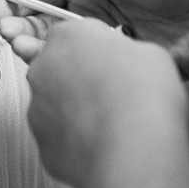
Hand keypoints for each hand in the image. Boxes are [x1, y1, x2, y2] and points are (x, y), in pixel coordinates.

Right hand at [0, 0, 188, 78]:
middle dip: (15, 25)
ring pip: (57, 49)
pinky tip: (49, 68)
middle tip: (0, 31)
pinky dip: (62, 70)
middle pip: (40, 22)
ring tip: (21, 46)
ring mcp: (104, 42)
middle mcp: (92, 12)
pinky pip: (82, 71)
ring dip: (34, 47)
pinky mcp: (118, 69)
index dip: (10, 0)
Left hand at [27, 19, 188, 187]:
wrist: (133, 153)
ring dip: (76, 108)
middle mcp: (43, 67)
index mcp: (68, 37)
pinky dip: (76, 139)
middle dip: (80, 77)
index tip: (114, 61)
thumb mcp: (151, 53)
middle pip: (58, 66)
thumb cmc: (144, 98)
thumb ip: (125, 50)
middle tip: (112, 92)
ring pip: (54, 102)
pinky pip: (58, 135)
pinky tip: (101, 143)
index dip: (98, 49)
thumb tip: (126, 60)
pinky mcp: (42, 141)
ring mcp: (37, 106)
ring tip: (110, 122)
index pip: (76, 34)